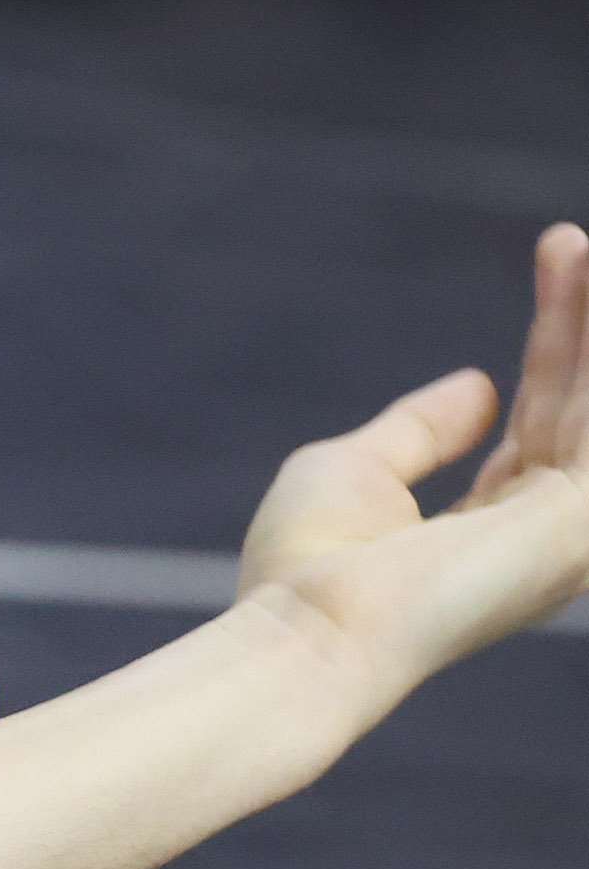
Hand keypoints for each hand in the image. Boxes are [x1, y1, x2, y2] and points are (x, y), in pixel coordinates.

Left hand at [239, 223, 588, 693]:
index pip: (545, 417)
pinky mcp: (580, 522)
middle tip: (572, 238)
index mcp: (494, 529)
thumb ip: (421, 429)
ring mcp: (569, 535)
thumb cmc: (309, 565)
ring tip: (578, 242)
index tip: (560, 258)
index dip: (558, 341)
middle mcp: (545, 536)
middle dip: (581, 320)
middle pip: (579, 404)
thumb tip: (481, 385)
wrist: (307, 630)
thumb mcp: (358, 469)